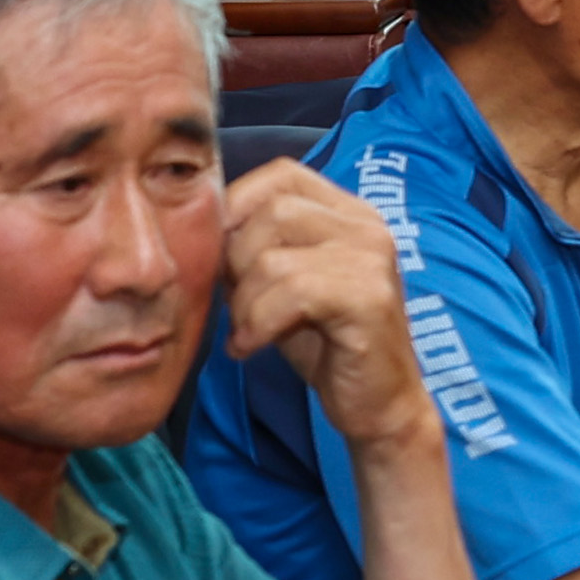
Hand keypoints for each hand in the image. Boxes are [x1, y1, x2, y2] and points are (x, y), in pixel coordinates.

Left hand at [223, 161, 434, 448]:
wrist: (377, 405)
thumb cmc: (326, 344)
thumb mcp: (285, 284)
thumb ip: (259, 247)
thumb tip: (201, 226)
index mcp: (350, 214)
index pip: (280, 175)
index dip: (236, 205)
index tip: (221, 255)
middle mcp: (368, 226)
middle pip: (271, 212)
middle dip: (235, 262)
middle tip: (236, 306)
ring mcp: (372, 259)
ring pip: (272, 257)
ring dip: (243, 303)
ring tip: (247, 333)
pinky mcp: (368, 298)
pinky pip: (290, 293)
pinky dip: (258, 324)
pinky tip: (253, 347)